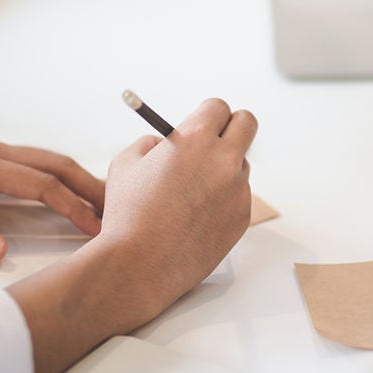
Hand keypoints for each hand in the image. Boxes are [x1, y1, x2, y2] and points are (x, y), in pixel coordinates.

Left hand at [0, 100, 104, 261]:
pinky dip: (56, 171)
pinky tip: (62, 184)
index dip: (71, 206)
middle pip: (54, 163)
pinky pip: (30, 157)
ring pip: (45, 157)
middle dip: (89, 185)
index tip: (96, 225)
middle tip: (119, 206)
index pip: (39, 185)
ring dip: (76, 176)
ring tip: (100, 198)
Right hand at [97, 98, 256, 311]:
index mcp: (194, 139)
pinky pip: (238, 197)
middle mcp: (223, 160)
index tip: (201, 123)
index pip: (218, 107)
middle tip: (217, 139)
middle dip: (232, 126)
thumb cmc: (127, 214)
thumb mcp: (126, 164)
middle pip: (246, 124)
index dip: (207, 114)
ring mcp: (237, 190)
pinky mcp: (242, 217)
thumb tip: (163, 142)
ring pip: (241, 165)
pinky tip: (196, 218)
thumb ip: (150, 144)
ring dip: (225, 168)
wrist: (139, 265)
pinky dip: (223, 201)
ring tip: (192, 193)